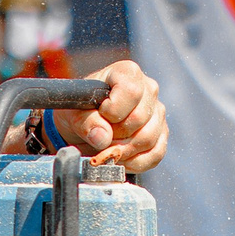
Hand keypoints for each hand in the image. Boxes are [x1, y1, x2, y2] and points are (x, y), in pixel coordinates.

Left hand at [61, 58, 167, 174]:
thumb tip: (103, 138)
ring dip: (123, 151)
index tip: (99, 115)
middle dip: (115, 135)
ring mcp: (158, 112)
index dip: (113, 111)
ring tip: (106, 149)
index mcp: (127, 72)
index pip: (131, 92)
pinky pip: (155, 155)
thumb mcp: (73, 113)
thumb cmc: (79, 112)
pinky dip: (134, 163)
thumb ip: (86, 122)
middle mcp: (148, 89)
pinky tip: (119, 159)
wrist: (83, 127)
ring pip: (148, 139)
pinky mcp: (161, 135)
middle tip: (99, 137)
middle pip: (140, 119)